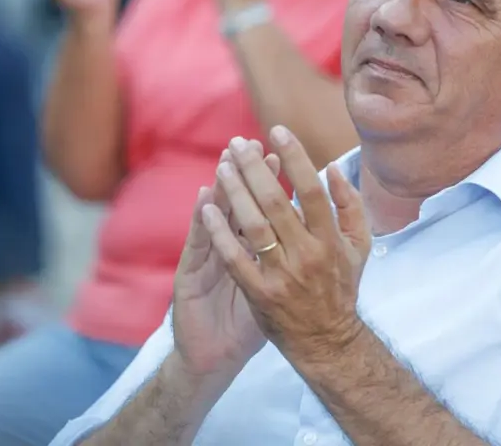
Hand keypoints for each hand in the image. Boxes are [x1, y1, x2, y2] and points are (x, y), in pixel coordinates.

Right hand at [172, 144, 278, 377]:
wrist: (217, 356)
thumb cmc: (254, 316)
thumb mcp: (272, 281)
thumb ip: (286, 248)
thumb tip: (309, 218)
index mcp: (252, 246)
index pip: (263, 203)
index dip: (271, 177)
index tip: (281, 151)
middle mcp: (229, 245)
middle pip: (239, 201)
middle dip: (246, 173)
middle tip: (250, 144)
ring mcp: (207, 259)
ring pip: (216, 217)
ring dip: (224, 189)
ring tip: (227, 162)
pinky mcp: (190, 278)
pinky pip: (200, 248)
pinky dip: (204, 223)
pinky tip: (205, 202)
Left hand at [205, 127, 371, 360]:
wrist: (327, 339)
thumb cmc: (342, 285)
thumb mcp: (360, 245)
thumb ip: (352, 205)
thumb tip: (334, 169)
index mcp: (332, 239)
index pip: (312, 189)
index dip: (295, 158)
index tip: (277, 132)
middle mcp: (308, 254)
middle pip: (277, 202)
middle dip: (256, 168)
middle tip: (239, 143)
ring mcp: (282, 274)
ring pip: (254, 226)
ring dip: (235, 193)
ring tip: (222, 167)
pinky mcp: (259, 293)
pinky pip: (236, 258)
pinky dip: (220, 233)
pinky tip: (206, 210)